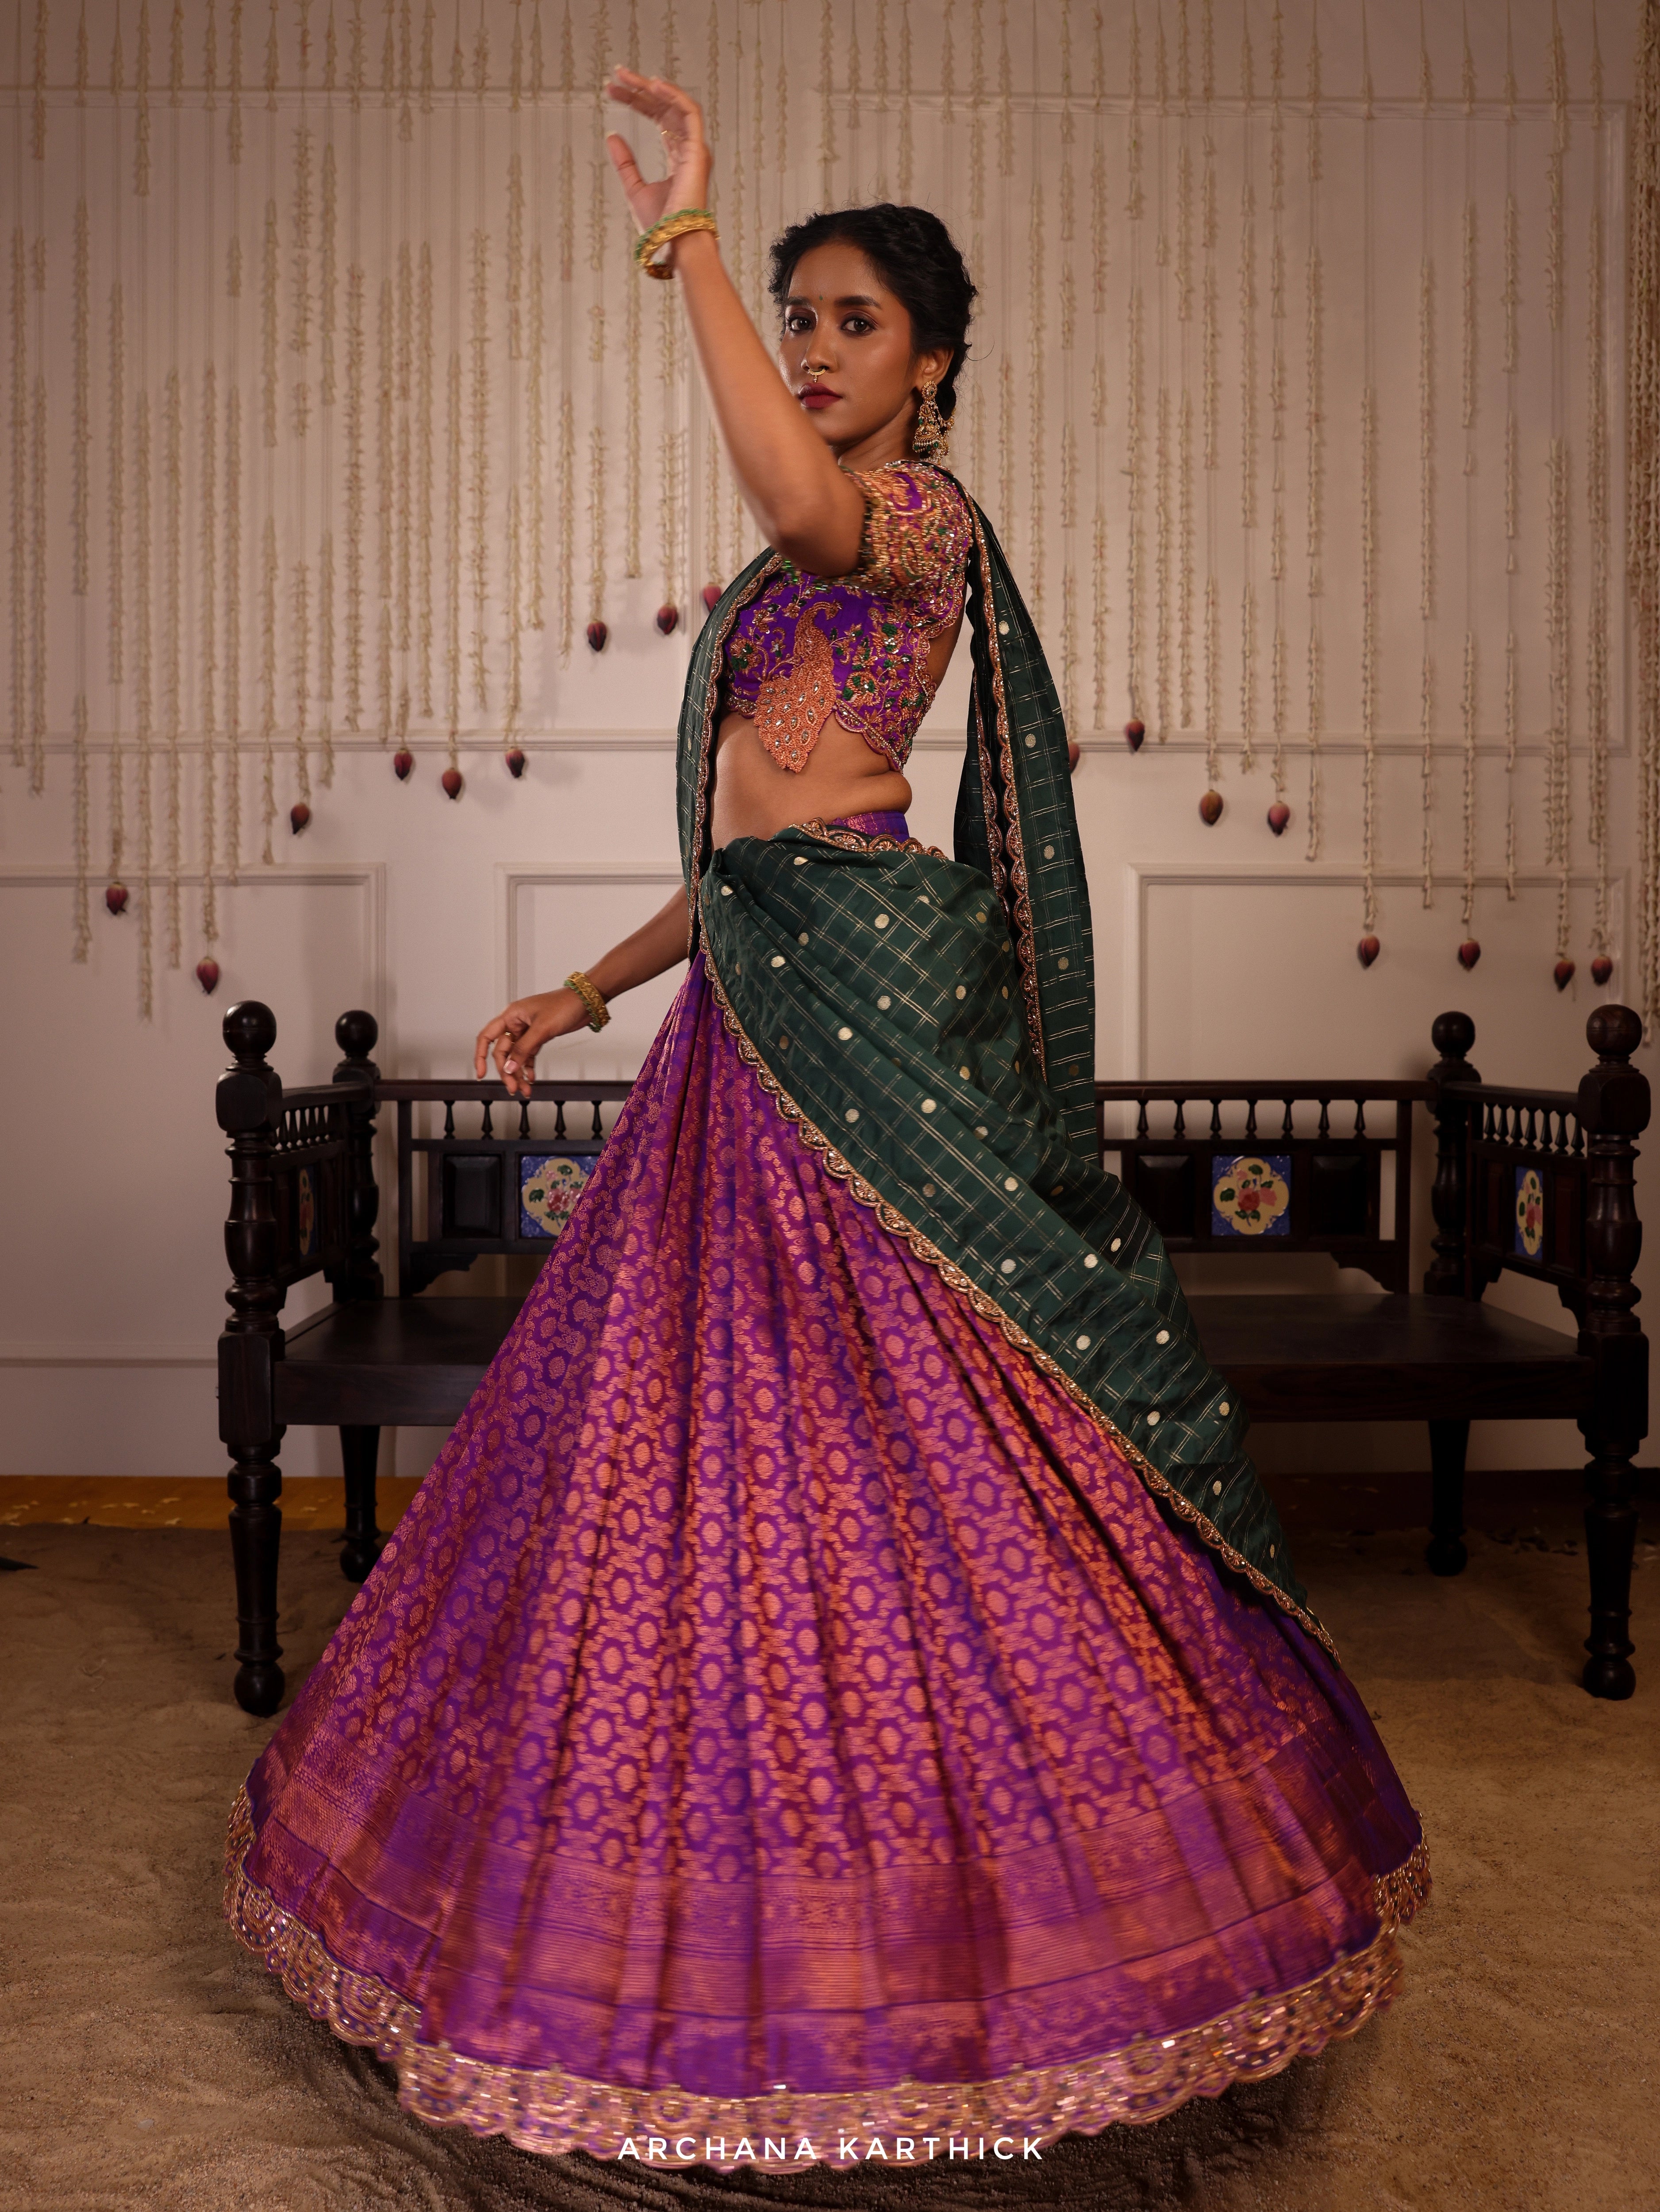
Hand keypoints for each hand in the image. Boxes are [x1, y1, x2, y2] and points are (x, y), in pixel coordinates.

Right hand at [473, 988, 590, 1097]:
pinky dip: (528, 1067)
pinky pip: (528, 1055)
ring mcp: (527, 1030)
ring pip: (516, 1056)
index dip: (481, 1056)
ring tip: (525, 1088)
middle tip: (513, 1087)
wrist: (586, 1001)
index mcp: (511, 1016)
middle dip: (507, 1071)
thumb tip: (509, 1067)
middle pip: (503, 1052)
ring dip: (519, 1073)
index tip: (482, 1073)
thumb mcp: (541, 1029)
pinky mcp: (538, 1036)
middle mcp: (516, 1023)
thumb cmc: (565, 1005)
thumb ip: (524, 1049)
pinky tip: (531, 1078)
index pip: (487, 1037)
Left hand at [604, 68, 712, 236]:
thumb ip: (625, 163)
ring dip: (651, 88)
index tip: (613, 91)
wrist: (674, 243)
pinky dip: (674, 95)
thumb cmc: (659, 225)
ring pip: (675, 105)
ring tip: (627, 76)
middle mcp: (689, 149)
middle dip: (640, 90)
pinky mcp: (698, 151)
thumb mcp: (634, 188)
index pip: (659, 119)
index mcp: (678, 157)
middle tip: (615, 76)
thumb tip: (612, 135)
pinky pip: (690, 113)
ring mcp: (696, 149)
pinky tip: (653, 84)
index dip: (638, 102)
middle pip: (665, 108)